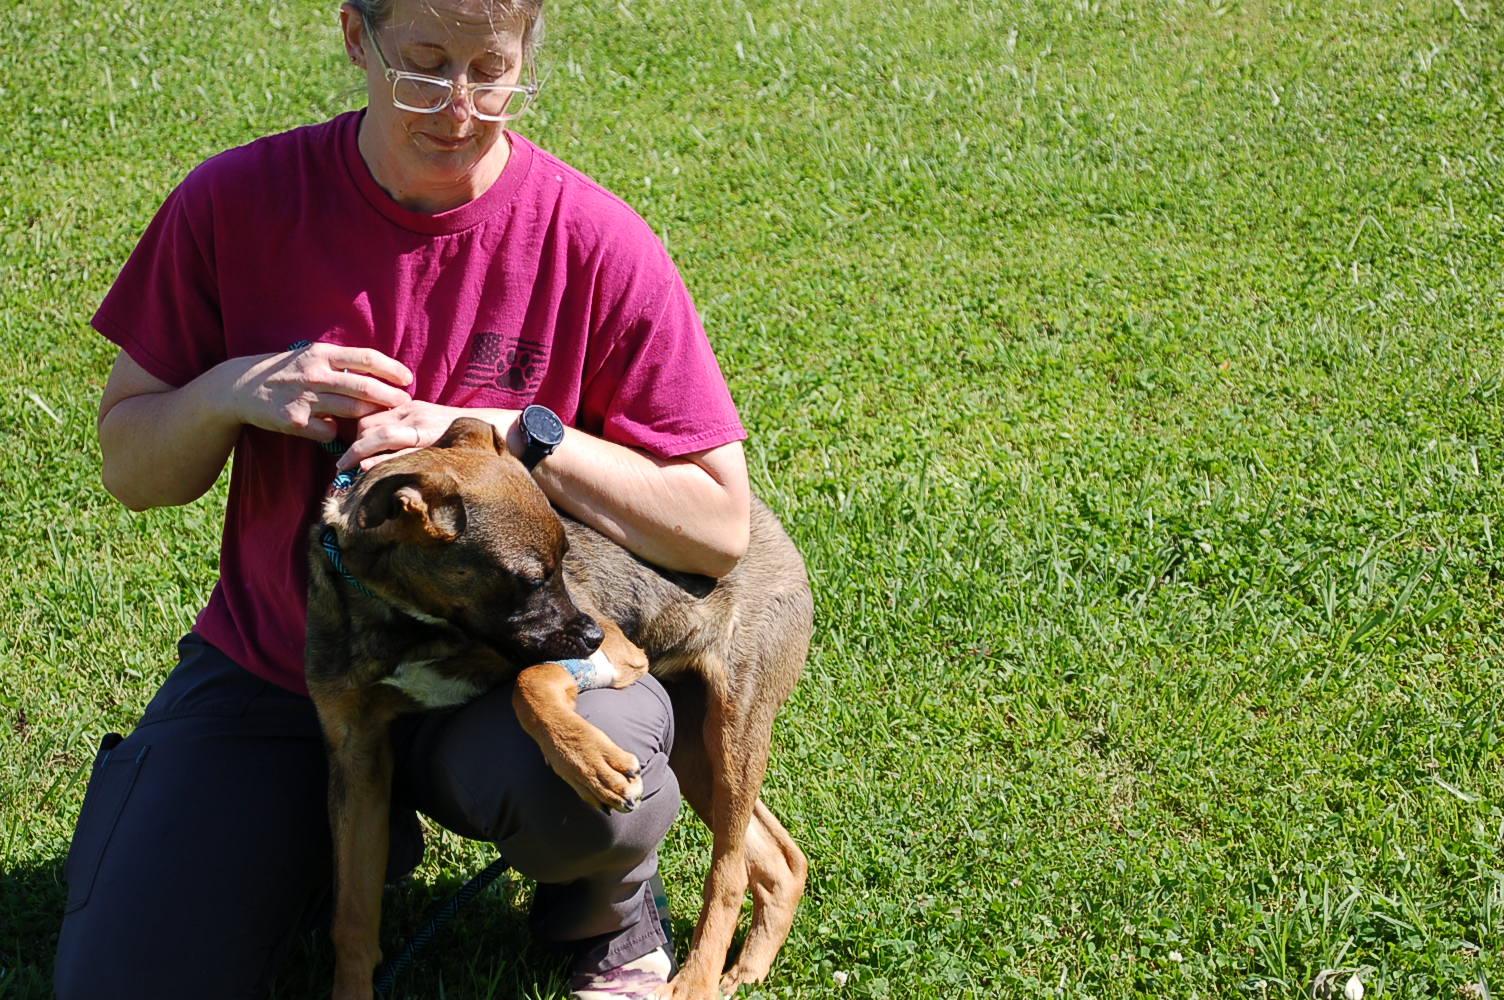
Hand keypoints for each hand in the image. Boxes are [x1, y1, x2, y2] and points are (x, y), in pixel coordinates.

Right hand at [230, 343, 412, 443]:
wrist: (242, 387)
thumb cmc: (288, 372)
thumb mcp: (311, 357)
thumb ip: (341, 363)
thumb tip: (380, 372)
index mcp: (322, 354)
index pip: (366, 358)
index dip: (391, 368)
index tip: (408, 378)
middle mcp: (315, 374)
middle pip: (364, 386)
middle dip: (390, 396)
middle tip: (406, 402)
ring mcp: (305, 398)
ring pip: (352, 410)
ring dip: (372, 416)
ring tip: (385, 420)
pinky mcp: (296, 421)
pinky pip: (330, 431)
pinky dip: (339, 433)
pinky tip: (340, 432)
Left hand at [338, 401, 518, 470]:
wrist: (498, 430)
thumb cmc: (460, 433)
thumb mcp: (429, 424)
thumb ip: (406, 432)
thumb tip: (379, 450)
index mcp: (408, 407)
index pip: (368, 416)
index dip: (352, 433)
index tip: (345, 451)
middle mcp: (412, 413)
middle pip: (368, 424)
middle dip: (350, 445)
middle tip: (340, 466)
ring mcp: (423, 428)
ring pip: (379, 436)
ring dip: (357, 453)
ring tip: (344, 471)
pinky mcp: (433, 444)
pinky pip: (401, 454)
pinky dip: (381, 462)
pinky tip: (367, 471)